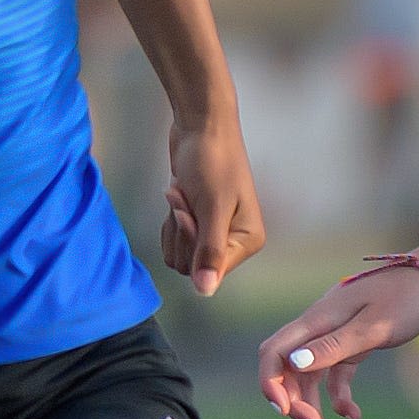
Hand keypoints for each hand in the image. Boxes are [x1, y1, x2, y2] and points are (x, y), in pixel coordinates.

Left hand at [162, 117, 263, 296]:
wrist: (200, 127)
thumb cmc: (212, 160)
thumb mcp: (211, 208)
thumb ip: (209, 251)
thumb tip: (205, 291)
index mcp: (248, 241)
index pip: (209, 271)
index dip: (193, 243)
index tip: (192, 211)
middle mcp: (235, 242)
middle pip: (191, 266)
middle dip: (182, 231)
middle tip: (187, 198)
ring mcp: (215, 234)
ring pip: (180, 255)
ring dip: (174, 222)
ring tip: (184, 192)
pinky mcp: (198, 224)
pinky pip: (174, 241)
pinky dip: (170, 219)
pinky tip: (180, 195)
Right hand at [257, 264, 418, 418]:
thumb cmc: (406, 297)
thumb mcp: (373, 326)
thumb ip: (333, 346)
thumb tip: (293, 364)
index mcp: (317, 319)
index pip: (274, 352)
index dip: (270, 383)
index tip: (284, 411)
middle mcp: (320, 327)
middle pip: (288, 369)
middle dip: (294, 402)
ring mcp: (335, 335)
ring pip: (309, 376)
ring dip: (311, 406)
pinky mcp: (353, 343)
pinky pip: (335, 374)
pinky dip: (338, 396)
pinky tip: (353, 414)